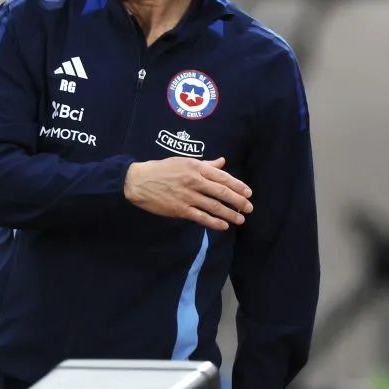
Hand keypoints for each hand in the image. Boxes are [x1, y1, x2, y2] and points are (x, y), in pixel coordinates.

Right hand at [124, 157, 252, 230]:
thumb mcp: (184, 162)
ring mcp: (188, 196)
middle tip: (249, 207)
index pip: (222, 177)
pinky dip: (214, 222)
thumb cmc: (162, 169)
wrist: (138, 181)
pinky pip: (201, 217)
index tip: (248, 193)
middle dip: (238, 201)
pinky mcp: (180, 209)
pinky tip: (224, 226)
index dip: (238, 186)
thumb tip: (222, 162)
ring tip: (240, 219)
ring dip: (230, 213)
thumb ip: (205, 164)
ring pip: (214, 206)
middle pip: (221, 192)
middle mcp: (194, 181)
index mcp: (196, 167)